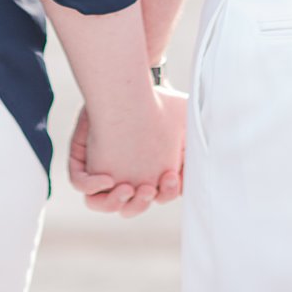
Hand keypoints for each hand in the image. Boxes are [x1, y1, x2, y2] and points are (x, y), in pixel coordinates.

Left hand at [66, 89, 186, 216]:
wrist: (125, 84)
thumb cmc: (157, 101)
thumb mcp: (185, 117)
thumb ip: (198, 138)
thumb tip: (209, 156)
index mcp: (150, 174)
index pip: (158, 196)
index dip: (167, 193)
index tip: (170, 176)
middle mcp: (126, 177)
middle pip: (132, 207)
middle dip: (142, 202)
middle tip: (148, 187)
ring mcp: (103, 171)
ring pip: (103, 203)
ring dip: (117, 202)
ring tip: (127, 188)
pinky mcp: (84, 160)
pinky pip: (81, 184)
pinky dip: (92, 187)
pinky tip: (107, 178)